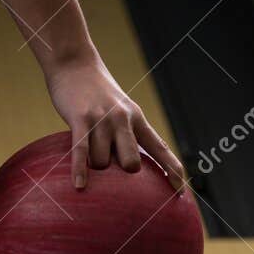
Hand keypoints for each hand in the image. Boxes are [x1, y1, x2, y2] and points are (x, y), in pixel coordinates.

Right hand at [45, 53, 185, 191]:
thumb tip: (128, 167)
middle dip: (124, 175)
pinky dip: (80, 170)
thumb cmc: (95, 91)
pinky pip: (81, 151)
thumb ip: (125, 134)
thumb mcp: (120, 108)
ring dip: (94, 168)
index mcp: (136, 118)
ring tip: (86, 162)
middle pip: (131, 163)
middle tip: (113, 176)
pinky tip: (78, 186)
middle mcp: (122, 119)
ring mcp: (101, 118)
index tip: (180, 192)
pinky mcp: (80, 118)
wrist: (73, 62)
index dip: (172, 170)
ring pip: (102, 161)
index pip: (160, 148)